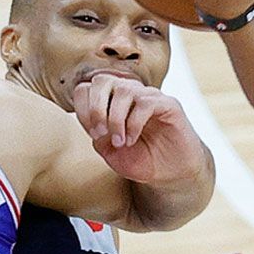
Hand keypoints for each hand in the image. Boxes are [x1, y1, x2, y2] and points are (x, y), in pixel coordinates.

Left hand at [73, 74, 208, 183]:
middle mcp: (130, 93)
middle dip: (96, 108)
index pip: (87, 88)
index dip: (83, 109)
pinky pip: (146, 102)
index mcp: (112, 101)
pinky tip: (132, 139)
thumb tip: (89, 117)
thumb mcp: (110, 151)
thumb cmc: (140, 159)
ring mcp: (150, 96)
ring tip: (119, 141)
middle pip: (102, 80)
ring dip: (115, 118)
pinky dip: (134, 123)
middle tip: (100, 133)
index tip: (93, 134)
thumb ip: (96, 133)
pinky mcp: (169, 104)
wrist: (170, 173)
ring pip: (124, 89)